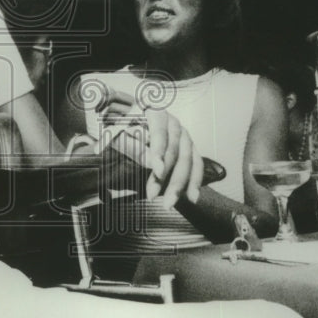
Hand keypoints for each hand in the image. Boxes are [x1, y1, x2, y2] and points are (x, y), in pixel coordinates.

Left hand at [96, 88, 203, 204]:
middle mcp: (174, 123)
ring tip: (168, 203)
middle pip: (175, 150)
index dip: (159, 152)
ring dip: (179, 184)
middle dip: (165, 176)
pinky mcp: (190, 148)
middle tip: (151, 196)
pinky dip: (195, 181)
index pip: (160, 132)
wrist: (130, 127)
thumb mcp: (119, 135)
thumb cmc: (122, 129)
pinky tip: (192, 198)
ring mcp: (184, 135)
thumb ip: (133, 146)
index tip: (157, 171)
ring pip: (188, 160)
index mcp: (156, 113)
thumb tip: (151, 163)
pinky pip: (197, 164)